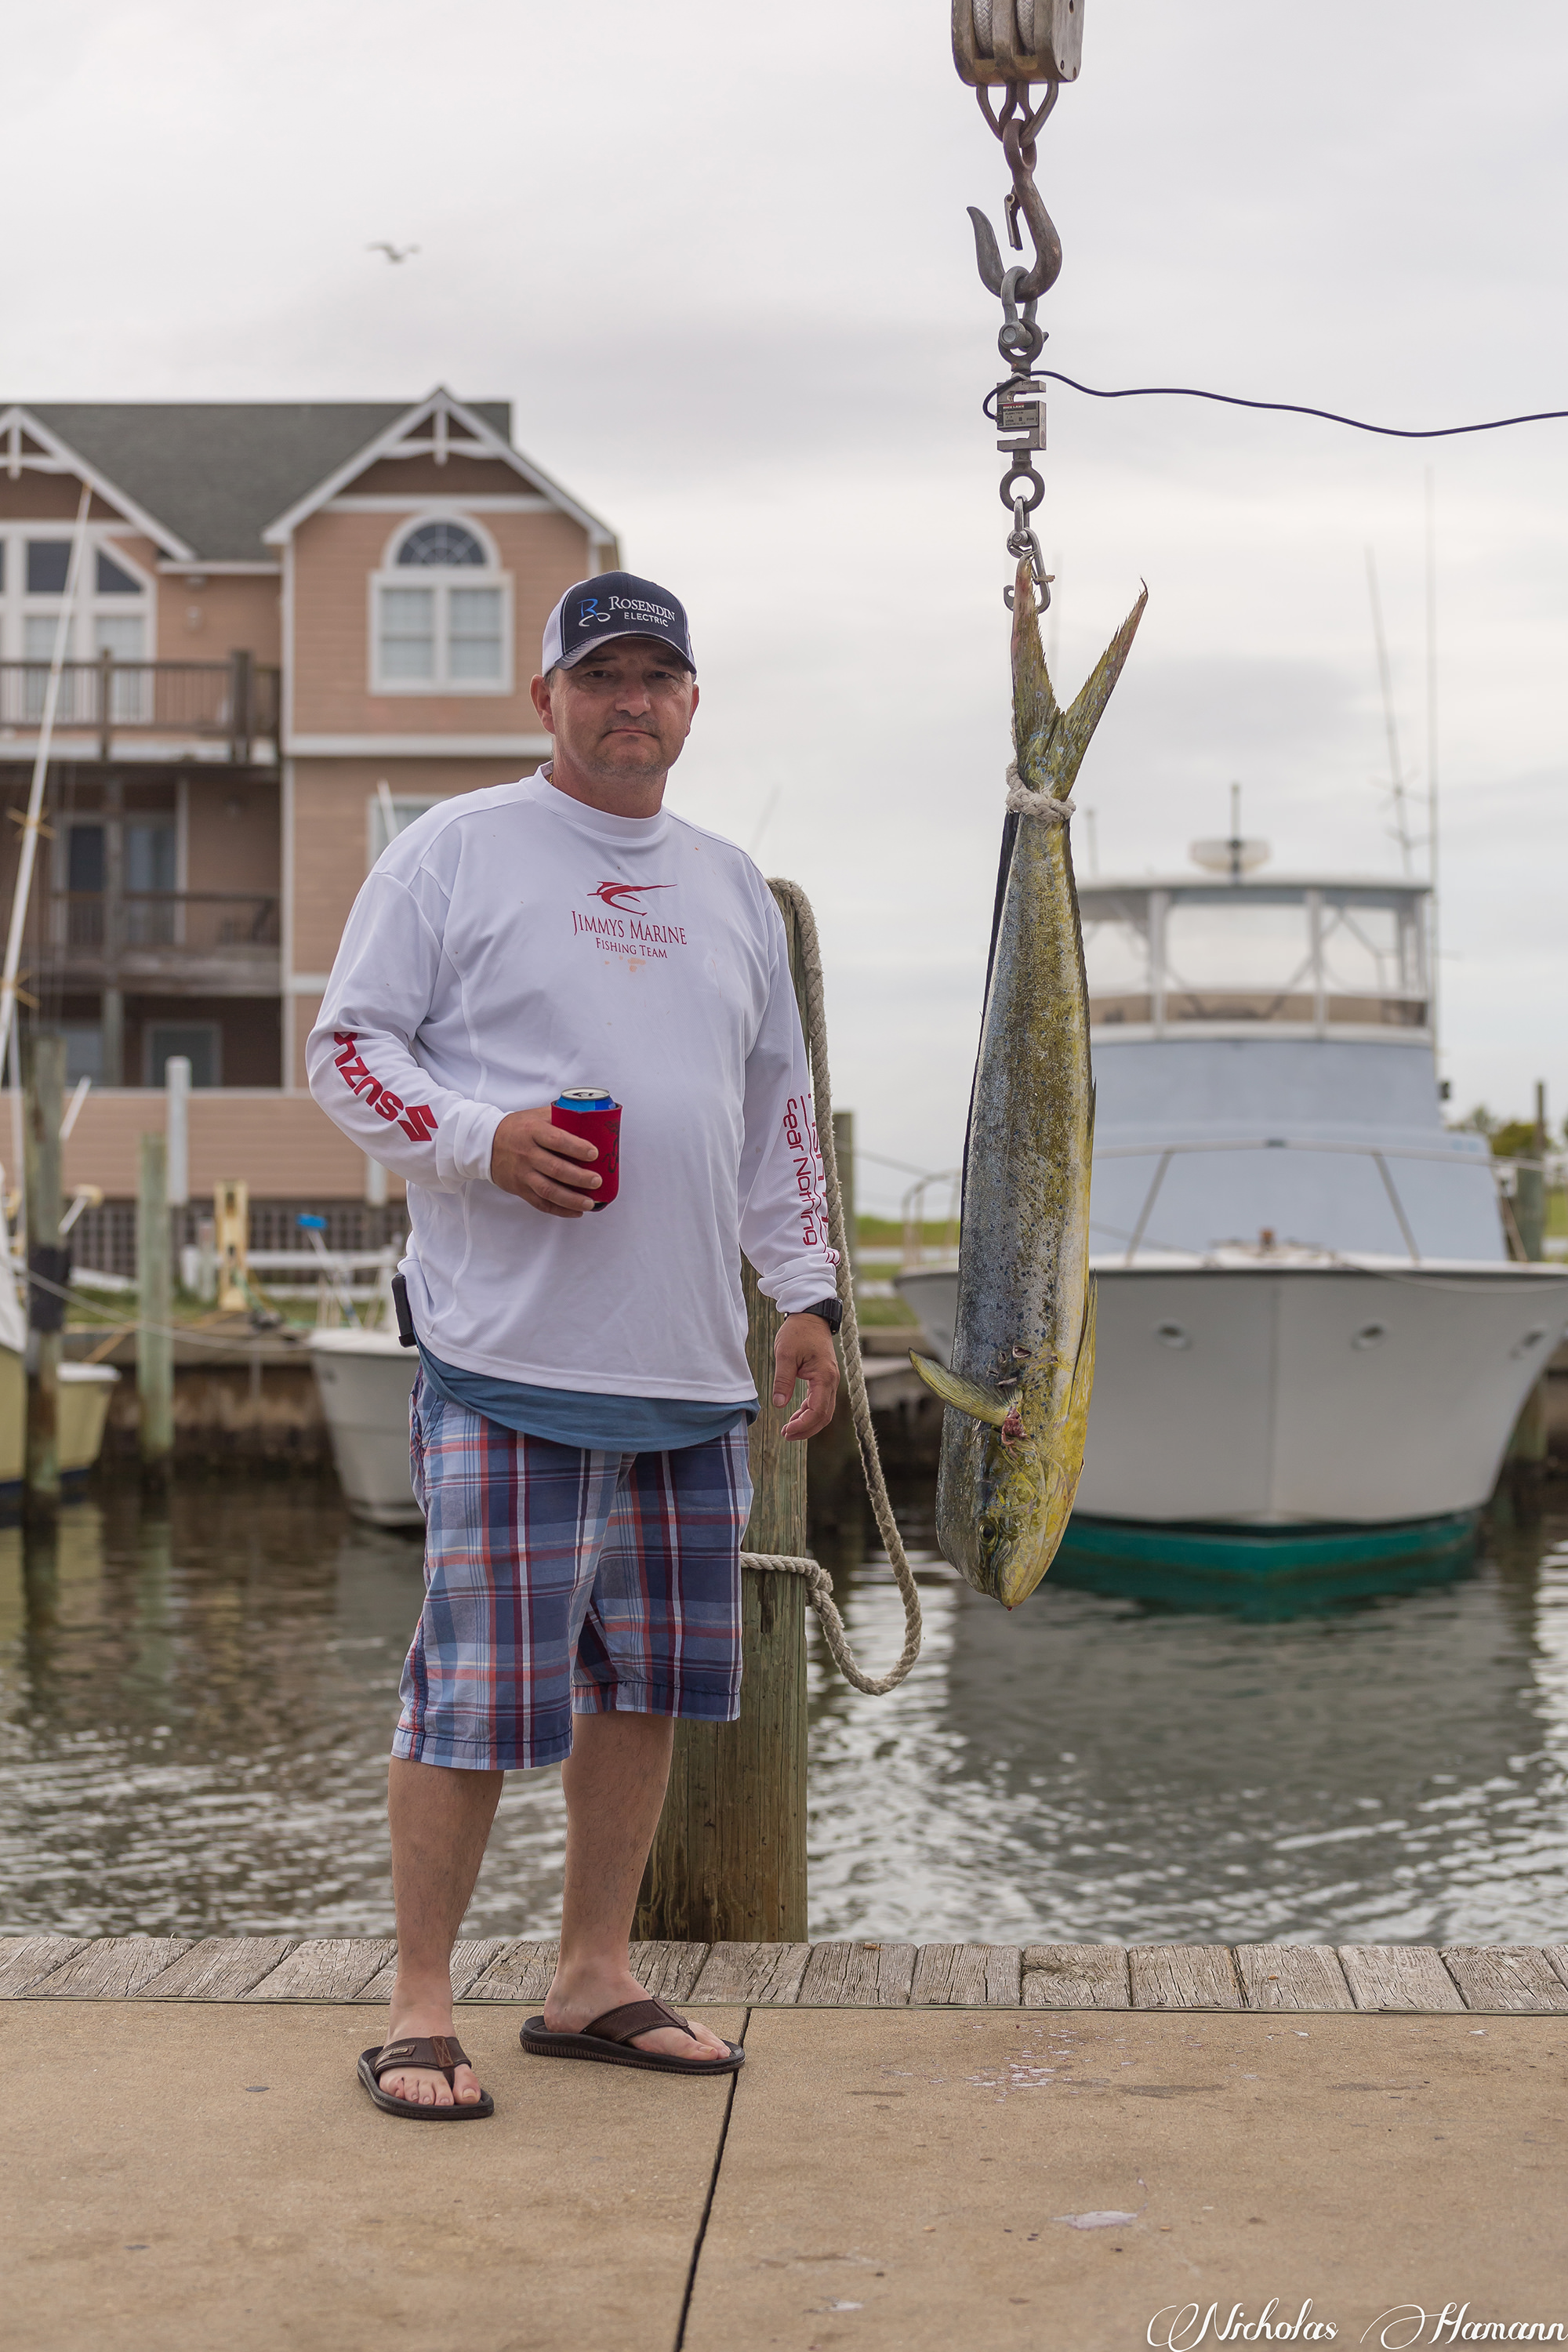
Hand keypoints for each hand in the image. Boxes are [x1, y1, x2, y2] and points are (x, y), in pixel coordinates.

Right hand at [490, 1105, 600, 1216]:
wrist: (486, 1143)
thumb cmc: (518, 1128)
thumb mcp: (537, 1115)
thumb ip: (560, 1116)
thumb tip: (591, 1119)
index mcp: (533, 1131)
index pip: (557, 1140)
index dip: (576, 1148)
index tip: (594, 1153)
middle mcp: (527, 1153)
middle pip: (556, 1168)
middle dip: (579, 1177)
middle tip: (597, 1181)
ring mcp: (522, 1173)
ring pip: (548, 1190)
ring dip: (571, 1199)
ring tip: (590, 1203)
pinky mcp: (519, 1188)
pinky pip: (540, 1203)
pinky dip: (559, 1210)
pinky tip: (576, 1212)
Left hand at [773, 1312, 839, 1441]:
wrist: (810, 1315)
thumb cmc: (797, 1331)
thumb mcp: (785, 1354)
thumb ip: (783, 1380)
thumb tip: (778, 1404)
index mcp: (824, 1377)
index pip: (818, 1411)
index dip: (803, 1425)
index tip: (786, 1431)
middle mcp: (831, 1381)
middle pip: (824, 1416)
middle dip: (806, 1429)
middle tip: (786, 1435)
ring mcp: (830, 1380)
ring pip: (824, 1411)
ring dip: (807, 1422)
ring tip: (788, 1429)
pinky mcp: (825, 1378)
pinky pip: (820, 1401)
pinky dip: (809, 1411)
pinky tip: (795, 1416)